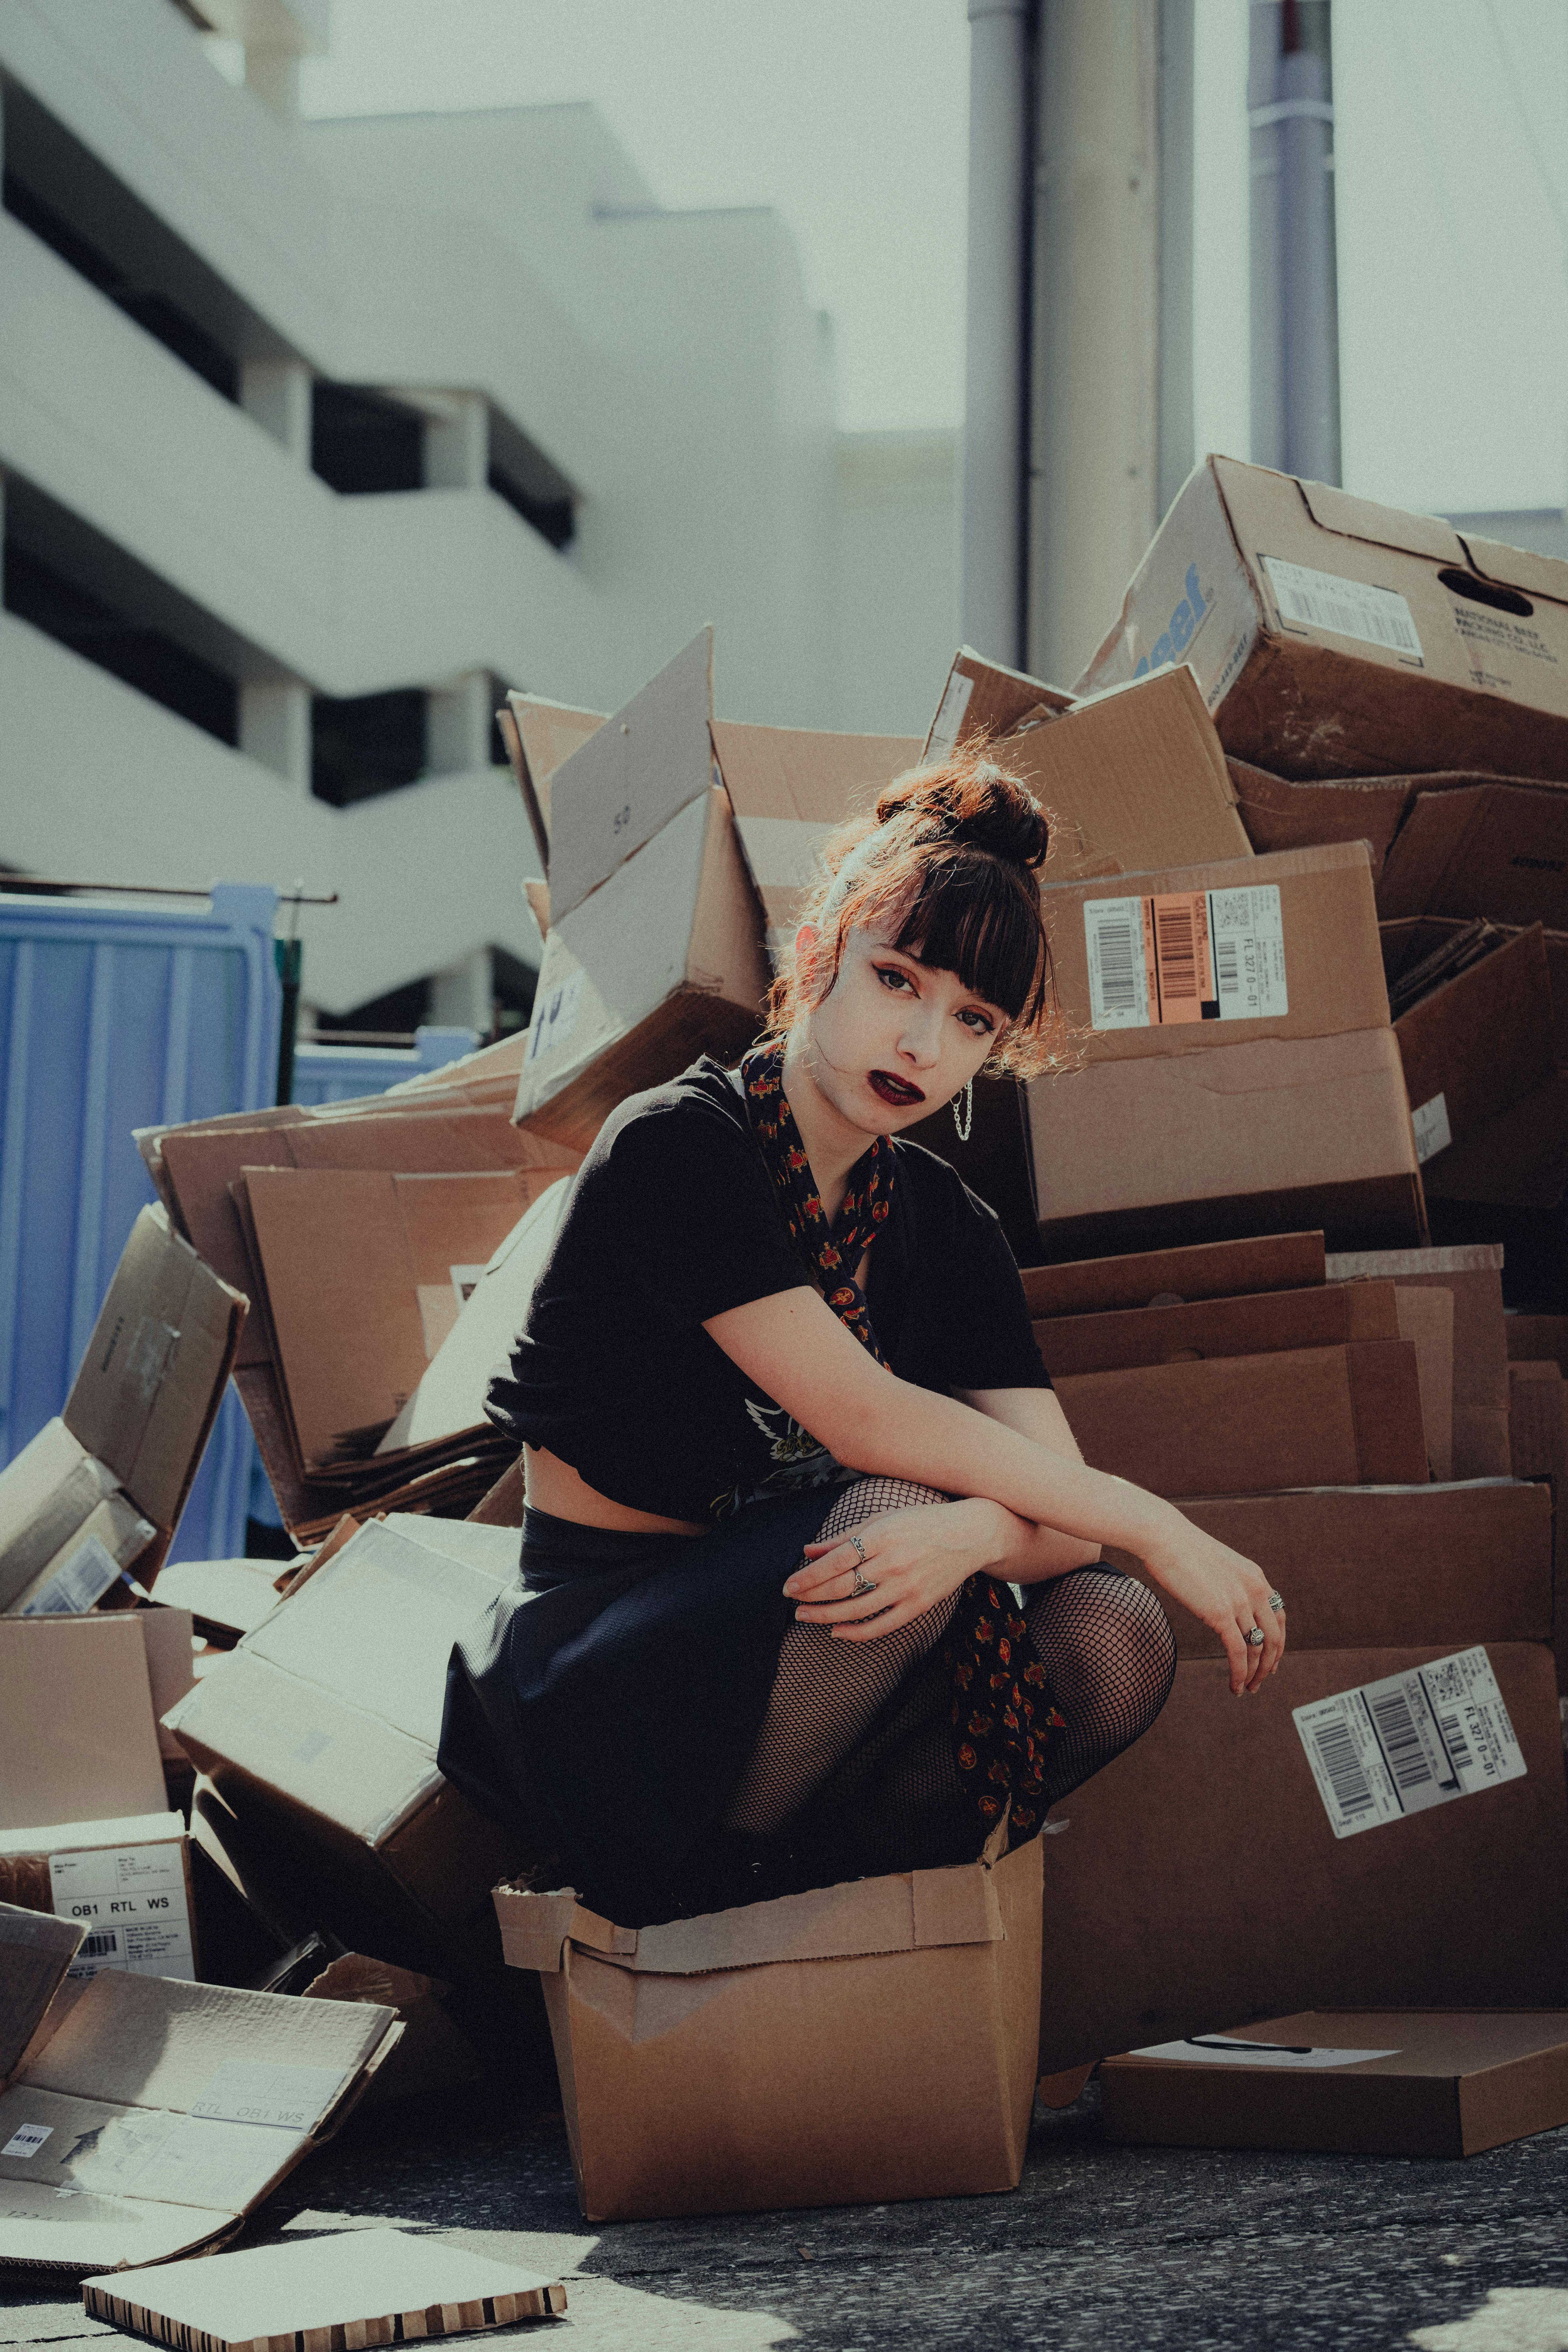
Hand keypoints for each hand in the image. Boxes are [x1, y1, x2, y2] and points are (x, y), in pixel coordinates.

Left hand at [783, 1498, 1006, 1641]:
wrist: (969, 1535)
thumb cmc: (921, 1522)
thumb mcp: (881, 1520)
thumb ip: (843, 1537)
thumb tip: (808, 1551)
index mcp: (881, 1536)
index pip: (835, 1561)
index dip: (808, 1576)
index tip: (788, 1585)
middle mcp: (892, 1562)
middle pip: (842, 1587)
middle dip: (811, 1597)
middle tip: (792, 1601)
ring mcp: (907, 1587)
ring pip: (857, 1609)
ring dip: (825, 1616)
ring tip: (805, 1616)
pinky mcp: (919, 1605)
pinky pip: (882, 1626)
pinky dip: (856, 1633)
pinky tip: (837, 1631)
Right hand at [1143, 1513, 1284, 1694]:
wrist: (1164, 1537)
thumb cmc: (1180, 1549)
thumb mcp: (1217, 1566)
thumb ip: (1227, 1585)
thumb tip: (1222, 1602)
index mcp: (1256, 1578)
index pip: (1279, 1617)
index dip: (1278, 1643)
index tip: (1271, 1661)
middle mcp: (1255, 1590)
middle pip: (1274, 1638)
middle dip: (1269, 1665)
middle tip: (1259, 1682)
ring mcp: (1240, 1602)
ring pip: (1258, 1648)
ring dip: (1254, 1674)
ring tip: (1246, 1689)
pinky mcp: (1221, 1613)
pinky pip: (1238, 1652)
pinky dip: (1239, 1673)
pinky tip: (1234, 1686)